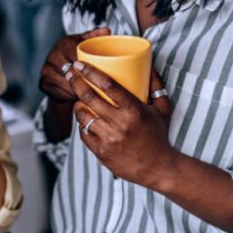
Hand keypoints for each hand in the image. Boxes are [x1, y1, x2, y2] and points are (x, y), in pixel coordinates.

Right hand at [38, 26, 111, 103]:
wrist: (60, 73)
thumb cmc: (75, 57)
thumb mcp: (85, 44)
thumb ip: (95, 37)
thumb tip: (107, 30)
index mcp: (63, 43)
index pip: (75, 53)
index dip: (86, 64)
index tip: (97, 71)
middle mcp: (52, 56)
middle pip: (70, 70)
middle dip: (83, 78)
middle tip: (96, 84)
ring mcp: (46, 71)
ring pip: (65, 83)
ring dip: (78, 88)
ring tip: (89, 91)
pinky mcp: (43, 84)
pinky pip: (59, 92)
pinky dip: (70, 95)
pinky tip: (78, 95)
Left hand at [66, 61, 175, 189]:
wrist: (157, 169)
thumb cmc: (158, 136)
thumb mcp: (162, 109)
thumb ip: (156, 86)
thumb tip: (149, 66)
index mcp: (134, 111)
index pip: (108, 86)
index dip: (90, 72)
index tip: (80, 64)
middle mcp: (119, 124)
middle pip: (89, 97)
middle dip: (76, 81)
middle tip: (70, 72)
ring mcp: (108, 139)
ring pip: (82, 115)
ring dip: (77, 104)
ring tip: (78, 98)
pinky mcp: (101, 152)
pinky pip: (83, 132)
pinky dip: (82, 124)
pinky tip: (84, 118)